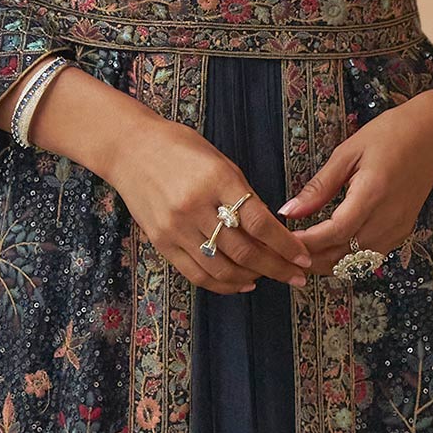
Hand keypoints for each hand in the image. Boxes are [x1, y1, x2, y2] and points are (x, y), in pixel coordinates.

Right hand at [103, 112, 312, 293]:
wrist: (129, 148)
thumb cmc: (179, 148)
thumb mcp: (219, 162)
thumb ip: (243, 195)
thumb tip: (271, 231)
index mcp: (216, 180)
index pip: (259, 223)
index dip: (285, 245)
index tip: (302, 257)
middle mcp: (195, 207)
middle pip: (244, 252)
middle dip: (276, 268)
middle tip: (296, 276)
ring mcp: (176, 228)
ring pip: (222, 269)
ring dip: (252, 278)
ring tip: (269, 278)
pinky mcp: (161, 242)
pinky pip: (196, 274)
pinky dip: (222, 284)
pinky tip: (241, 283)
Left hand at [281, 75, 432, 271]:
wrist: (432, 137)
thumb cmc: (389, 135)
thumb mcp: (348, 153)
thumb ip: (319, 187)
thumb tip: (289, 211)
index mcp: (372, 193)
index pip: (335, 232)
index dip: (308, 243)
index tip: (285, 241)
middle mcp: (387, 218)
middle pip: (344, 255)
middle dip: (312, 259)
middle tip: (287, 253)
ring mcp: (397, 229)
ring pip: (356, 262)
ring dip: (328, 263)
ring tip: (304, 254)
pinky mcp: (402, 232)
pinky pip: (370, 256)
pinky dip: (348, 258)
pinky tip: (331, 249)